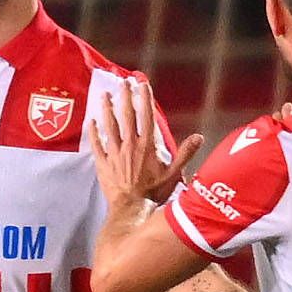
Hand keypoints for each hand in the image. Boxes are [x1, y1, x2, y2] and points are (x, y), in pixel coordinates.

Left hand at [89, 77, 203, 205]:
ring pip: (109, 126)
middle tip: (122, 83)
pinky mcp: (103, 163)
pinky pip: (96, 144)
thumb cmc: (154, 193)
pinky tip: (91, 122)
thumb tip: (199, 137)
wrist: (132, 209)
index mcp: (148, 145)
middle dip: (125, 97)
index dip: (144, 98)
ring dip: (106, 109)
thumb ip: (185, 154)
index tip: (142, 83)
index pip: (146, 115)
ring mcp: (114, 153)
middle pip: (126, 115)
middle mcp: (130, 145)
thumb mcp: (174, 174)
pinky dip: (93, 132)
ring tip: (104, 95)